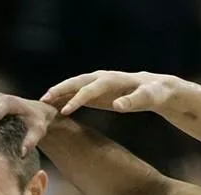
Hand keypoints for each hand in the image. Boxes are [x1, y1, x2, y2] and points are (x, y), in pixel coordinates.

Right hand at [41, 70, 176, 115]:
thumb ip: (134, 101)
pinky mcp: (98, 92)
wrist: (158, 89)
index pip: (91, 88)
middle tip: (44, 101)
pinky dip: (66, 98)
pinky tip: (54, 107)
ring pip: (74, 86)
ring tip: (42, 103)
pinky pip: (78, 93)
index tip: (65, 111)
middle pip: (77, 82)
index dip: (78, 99)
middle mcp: (102, 78)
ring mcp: (98, 84)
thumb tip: (118, 105)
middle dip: (61, 90)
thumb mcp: (148, 98)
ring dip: (59, 93)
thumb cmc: (155, 94)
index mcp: (113, 79)